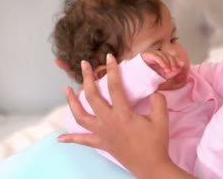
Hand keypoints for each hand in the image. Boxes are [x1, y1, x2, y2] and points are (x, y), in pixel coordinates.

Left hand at [58, 54, 189, 177]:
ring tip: (67, 90)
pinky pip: (83, 141)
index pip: (115, 87)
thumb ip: (158, 101)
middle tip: (84, 65)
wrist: (151, 166)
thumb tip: (152, 92)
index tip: (110, 57)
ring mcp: (102, 133)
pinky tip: (60, 139)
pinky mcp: (101, 143)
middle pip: (92, 96)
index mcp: (123, 114)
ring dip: (72, 102)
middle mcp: (108, 121)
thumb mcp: (162, 119)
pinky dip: (70, 139)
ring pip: (81, 116)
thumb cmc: (156, 142)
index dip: (112, 70)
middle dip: (87, 78)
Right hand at [141, 51, 184, 78]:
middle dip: (173, 62)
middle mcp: (157, 55)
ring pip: (163, 55)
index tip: (182, 64)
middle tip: (175, 69)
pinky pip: (157, 56)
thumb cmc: (149, 77)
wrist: (137, 78)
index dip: (177, 60)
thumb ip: (171, 73)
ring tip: (169, 70)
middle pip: (168, 55)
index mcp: (161, 59)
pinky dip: (162, 62)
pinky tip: (165, 67)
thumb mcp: (163, 76)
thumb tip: (180, 69)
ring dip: (168, 63)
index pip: (171, 57)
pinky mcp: (147, 54)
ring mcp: (152, 53)